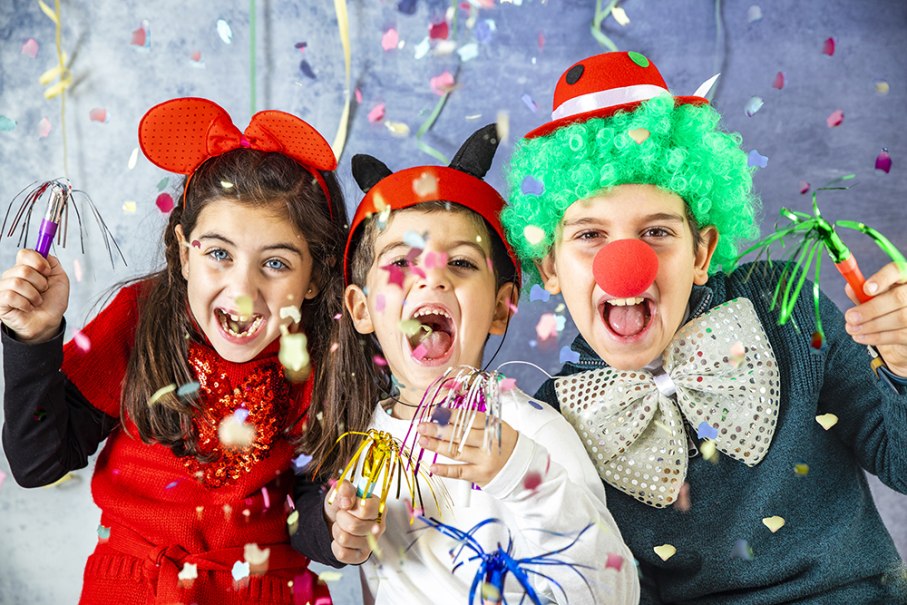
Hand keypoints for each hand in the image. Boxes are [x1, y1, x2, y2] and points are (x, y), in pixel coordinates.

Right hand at [0, 249, 68, 342]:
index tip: (47, 272)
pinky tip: (28, 308)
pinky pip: (10, 296)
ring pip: (17, 282)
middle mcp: (12, 276)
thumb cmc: (53, 302)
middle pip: (24, 269)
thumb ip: (52, 262)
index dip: (38, 261)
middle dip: (40, 283)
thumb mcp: (59, 279)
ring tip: (36, 301)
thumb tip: (43, 251)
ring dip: (34, 295)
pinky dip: (25, 303)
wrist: (50, 322)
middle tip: (43, 291)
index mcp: (25, 268)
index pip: (24, 253)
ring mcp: (4, 288)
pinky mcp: (0, 302)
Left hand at [323, 480, 384, 563]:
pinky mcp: (362, 557)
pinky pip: (342, 554)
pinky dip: (335, 545)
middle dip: (340, 518)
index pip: (365, 510)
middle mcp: (379, 526)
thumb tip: (347, 501)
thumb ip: (345, 489)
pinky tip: (340, 540)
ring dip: (336, 530)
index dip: (350, 507)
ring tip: (341, 526)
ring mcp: (371, 543)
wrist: (333, 520)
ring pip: (345, 539)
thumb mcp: (342, 491)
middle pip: (354, 526)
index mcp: (378, 507)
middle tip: (341, 515)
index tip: (347, 505)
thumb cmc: (342, 505)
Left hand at [416, 411, 517, 487]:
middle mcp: (489, 443)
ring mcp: (484, 460)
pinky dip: (445, 470)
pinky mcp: (480, 475)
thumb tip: (444, 416)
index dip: (450, 415)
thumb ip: (474, 421)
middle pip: (460, 435)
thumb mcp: (495, 427)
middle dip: (438, 430)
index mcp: (493, 427)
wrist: (520, 466)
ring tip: (422, 440)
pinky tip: (433, 465)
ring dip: (437, 446)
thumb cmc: (502, 443)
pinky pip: (459, 473)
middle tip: (422, 426)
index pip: (469, 419)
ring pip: (456, 452)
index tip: (435, 413)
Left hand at [844, 261, 906, 375]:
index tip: (866, 289)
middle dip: (871, 309)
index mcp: (903, 277)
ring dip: (871, 325)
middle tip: (850, 317)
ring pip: (900, 318)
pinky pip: (899, 335)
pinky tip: (860, 337)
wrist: (900, 329)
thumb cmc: (884, 306)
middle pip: (899, 297)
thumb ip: (862, 292)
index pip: (897, 271)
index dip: (882, 279)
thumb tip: (850, 287)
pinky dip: (877, 337)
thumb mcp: (874, 296)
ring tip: (851, 329)